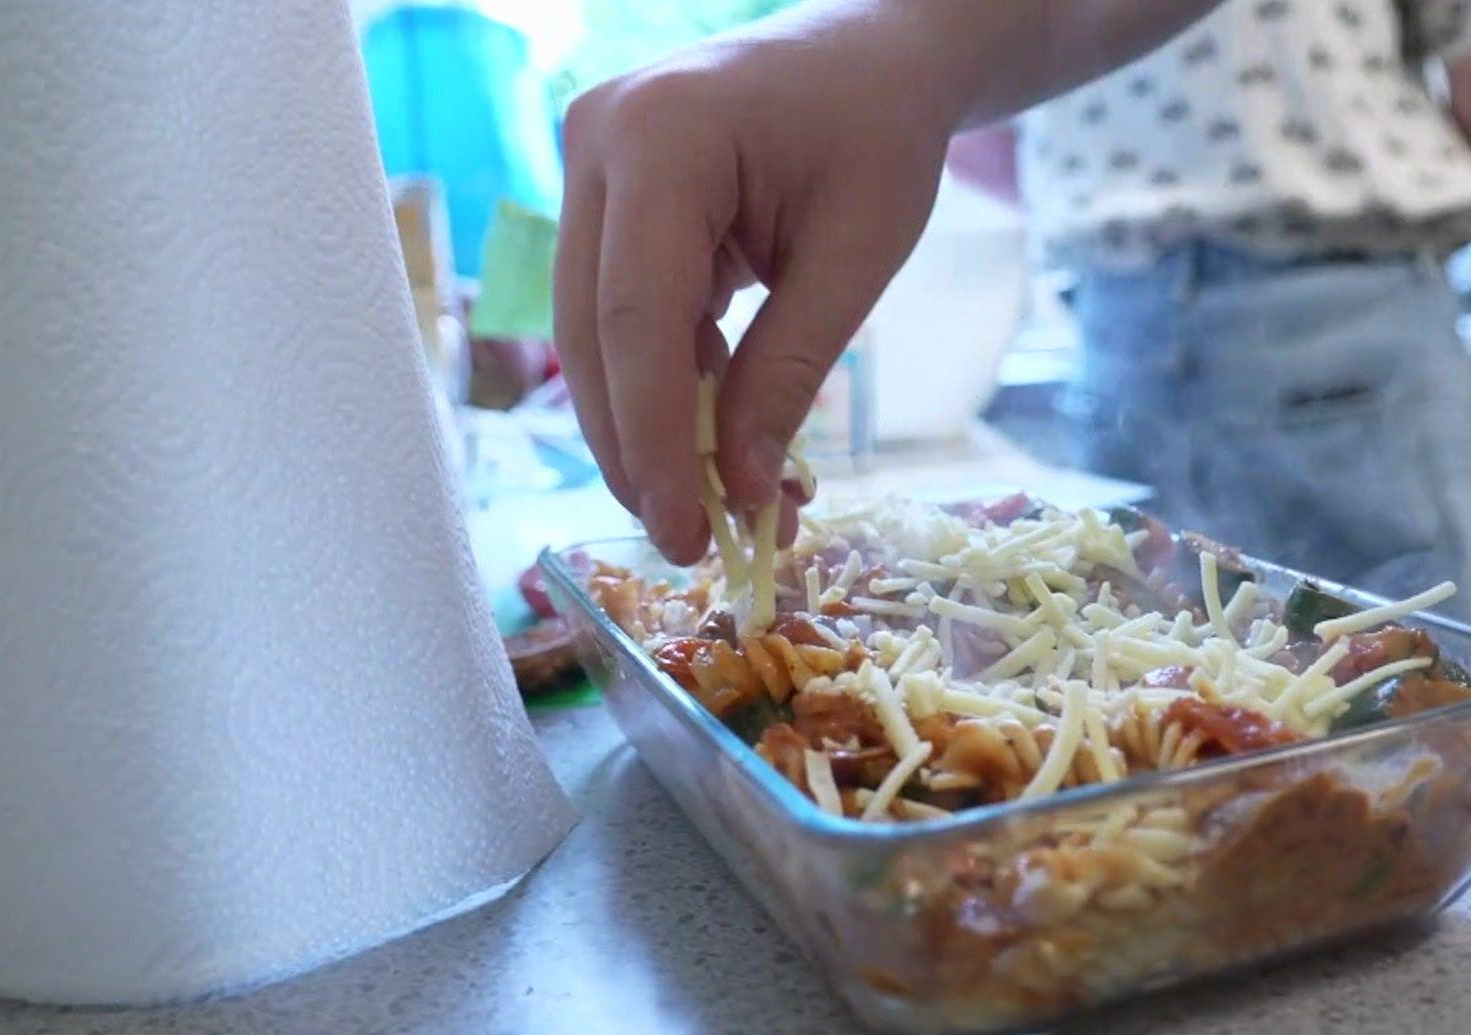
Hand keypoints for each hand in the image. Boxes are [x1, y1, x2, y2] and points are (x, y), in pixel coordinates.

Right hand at [554, 17, 952, 562]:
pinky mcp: (607, 203)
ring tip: (718, 508)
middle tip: (691, 542)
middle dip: (639, 450)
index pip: (634, 318)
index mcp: (660, 136)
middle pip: (595, 335)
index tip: (684, 530)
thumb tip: (741, 491)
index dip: (652, 438)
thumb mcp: (856, 254)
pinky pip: (624, 314)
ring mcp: (591, 171)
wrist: (872, 57)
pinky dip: (670, 383)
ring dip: (652, 428)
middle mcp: (597, 145)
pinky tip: (721, 441)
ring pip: (597, 335)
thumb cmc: (878, 133)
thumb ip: (791, 370)